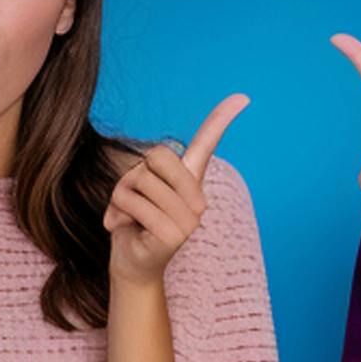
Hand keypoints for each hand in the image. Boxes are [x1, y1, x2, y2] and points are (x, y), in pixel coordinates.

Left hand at [105, 94, 248, 285]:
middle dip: (130, 176)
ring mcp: (189, 218)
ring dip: (119, 198)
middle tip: (129, 200)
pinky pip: (134, 204)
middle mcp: (197, 198)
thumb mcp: (133, 189)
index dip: (222, 118)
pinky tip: (124, 230)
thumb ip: (140, 175)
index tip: (242, 97)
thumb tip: (136, 180)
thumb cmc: (132, 221)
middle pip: (154, 157)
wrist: (131, 264)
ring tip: (126, 217)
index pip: (208, 143)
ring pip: (138, 180)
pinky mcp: (174, 235)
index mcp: (190, 181)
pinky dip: (117, 214)